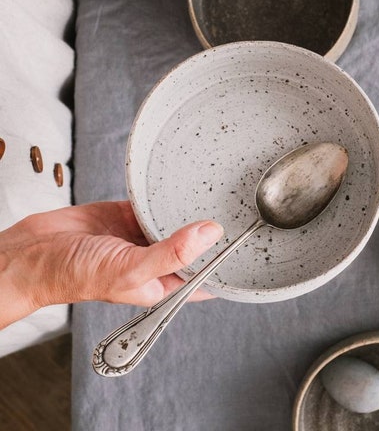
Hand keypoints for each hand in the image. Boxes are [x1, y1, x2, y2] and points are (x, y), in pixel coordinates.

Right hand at [0, 201, 222, 327]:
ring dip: (193, 209)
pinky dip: (167, 195)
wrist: (35, 253)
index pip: (208, 276)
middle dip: (216, 231)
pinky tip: (183, 184)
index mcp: (164, 283)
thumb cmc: (75, 275)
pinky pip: (157, 203)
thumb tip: (211, 233)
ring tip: (221, 192)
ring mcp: (145, 236)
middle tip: (242, 209)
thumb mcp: (130, 269)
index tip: (253, 245)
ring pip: (179, 220)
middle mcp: (159, 260)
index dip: (230, 264)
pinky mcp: (131, 215)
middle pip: (198, 245)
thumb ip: (173, 252)